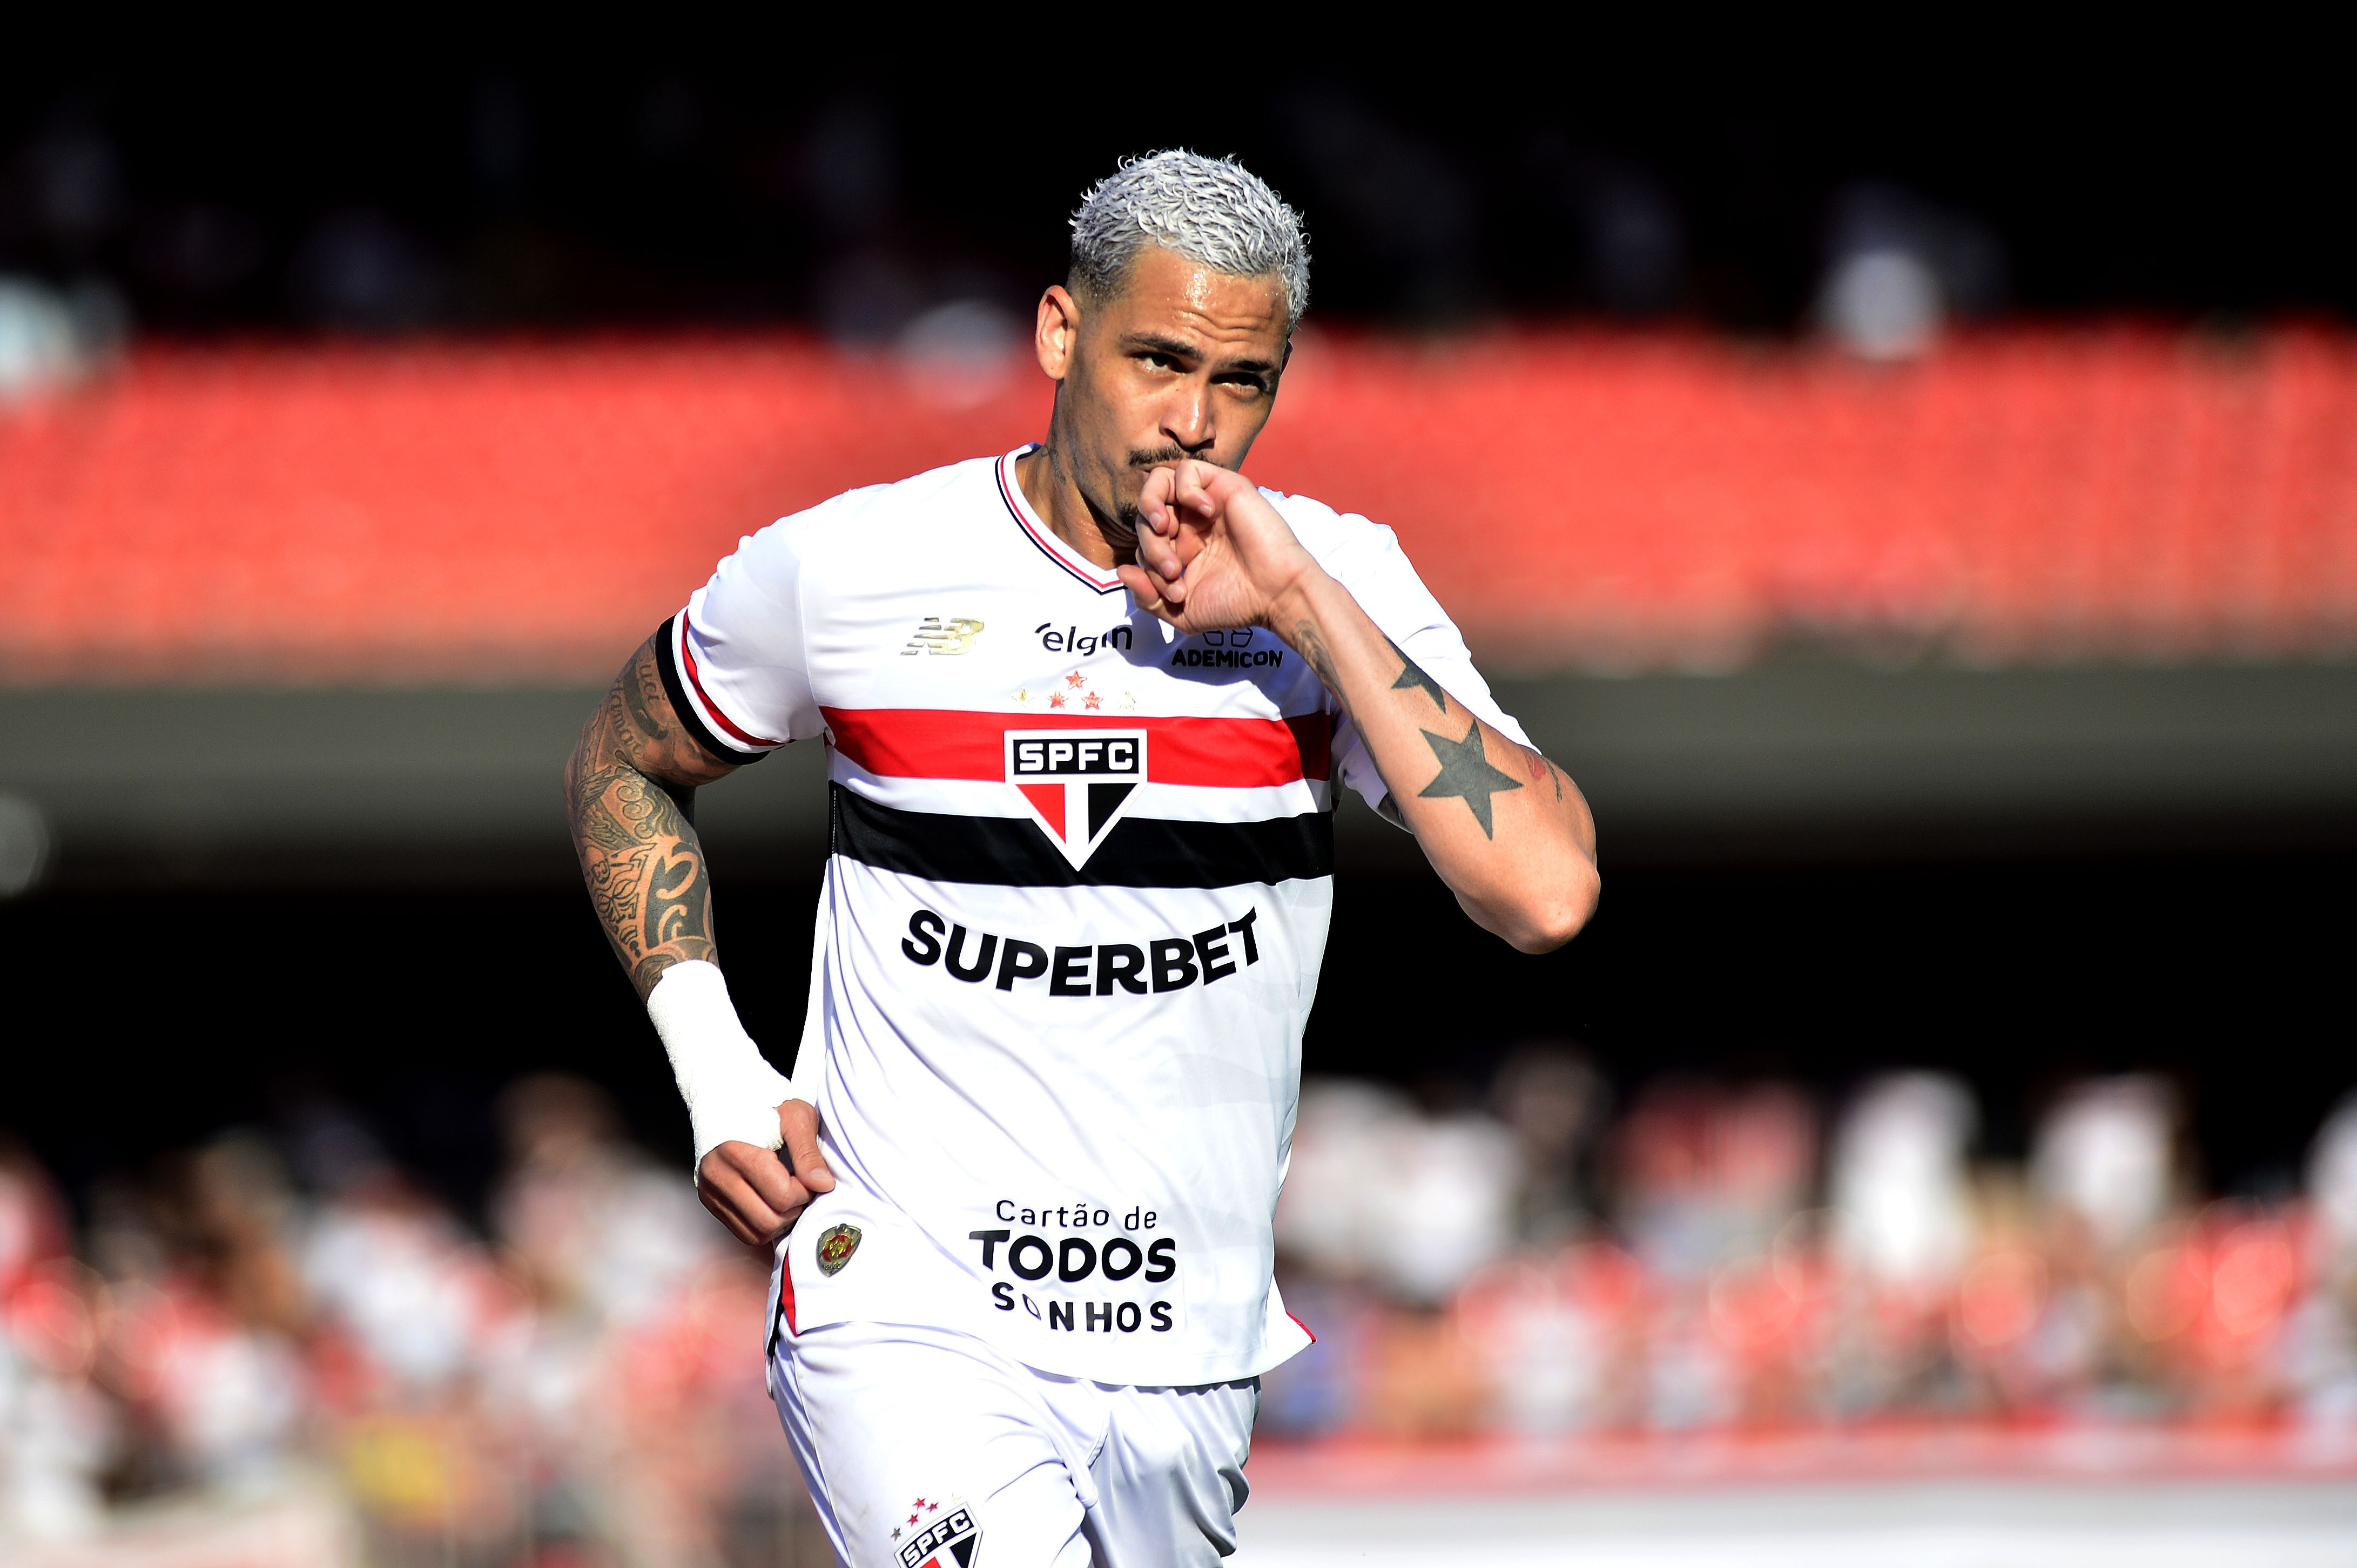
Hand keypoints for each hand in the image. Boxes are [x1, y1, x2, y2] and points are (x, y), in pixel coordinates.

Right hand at [695, 1099, 835, 1246]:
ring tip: (788, 1196)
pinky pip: (745, 1234)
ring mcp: (711, 1194)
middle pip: (769, 1220)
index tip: (808, 1175)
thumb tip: (823, 1185)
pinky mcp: (713, 1206)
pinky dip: (767, 1227)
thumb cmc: (769, 1110)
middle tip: (801, 1188)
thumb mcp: (796, 1118)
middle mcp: (716, 1177)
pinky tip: (775, 1205)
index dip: (804, 1190)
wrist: (733, 1105)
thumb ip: (809, 1153)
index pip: (781, 1195)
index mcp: (734, 1152)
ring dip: (781, 1221)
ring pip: (757, 1233)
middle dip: (793, 1209)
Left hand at [1116, 460, 1321, 634]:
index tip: (1174, 592)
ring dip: (1151, 505)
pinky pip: (1187, 469)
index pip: (1143, 543)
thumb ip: (1147, 597)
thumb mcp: (1181, 613)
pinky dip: (1185, 488)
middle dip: (1149, 544)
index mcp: (1180, 549)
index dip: (1147, 567)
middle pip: (1146, 516)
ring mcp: (1204, 504)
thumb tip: (1121, 570)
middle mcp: (1189, 524)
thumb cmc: (1237, 604)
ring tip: (1164, 528)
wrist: (1275, 594)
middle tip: (1171, 569)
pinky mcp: (1222, 485)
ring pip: (1158, 483)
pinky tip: (1203, 511)